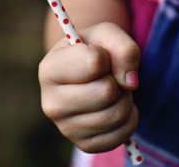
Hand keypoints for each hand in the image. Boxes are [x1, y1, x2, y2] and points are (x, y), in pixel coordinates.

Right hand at [38, 22, 139, 152]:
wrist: (87, 72)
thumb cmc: (95, 48)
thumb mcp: (107, 34)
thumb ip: (123, 47)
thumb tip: (129, 82)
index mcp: (49, 70)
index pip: (93, 63)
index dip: (105, 55)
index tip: (97, 55)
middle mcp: (51, 103)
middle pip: (106, 92)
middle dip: (117, 80)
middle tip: (108, 76)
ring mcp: (65, 128)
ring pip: (116, 114)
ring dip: (125, 98)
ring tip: (112, 90)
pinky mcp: (84, 144)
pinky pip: (122, 134)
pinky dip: (130, 118)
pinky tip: (115, 107)